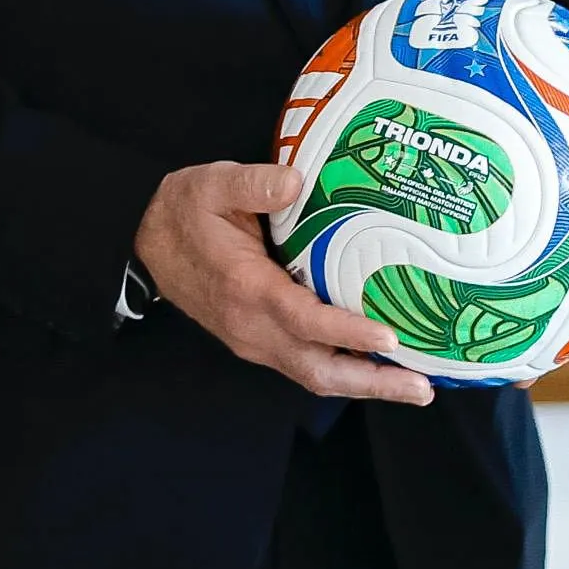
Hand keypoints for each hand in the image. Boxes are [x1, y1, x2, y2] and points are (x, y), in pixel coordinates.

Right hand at [136, 161, 435, 406]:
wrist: (145, 240)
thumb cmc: (185, 210)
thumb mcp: (213, 184)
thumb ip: (254, 184)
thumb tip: (295, 182)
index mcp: (245, 288)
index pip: (303, 320)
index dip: (348, 331)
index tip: (390, 338)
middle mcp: (252, 326)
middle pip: (317, 369)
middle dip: (372, 383)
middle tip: (422, 387)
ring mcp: (254, 340)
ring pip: (313, 375)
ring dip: (364, 385)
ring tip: (414, 386)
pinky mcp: (258, 342)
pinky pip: (305, 366)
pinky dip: (344, 371)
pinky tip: (377, 365)